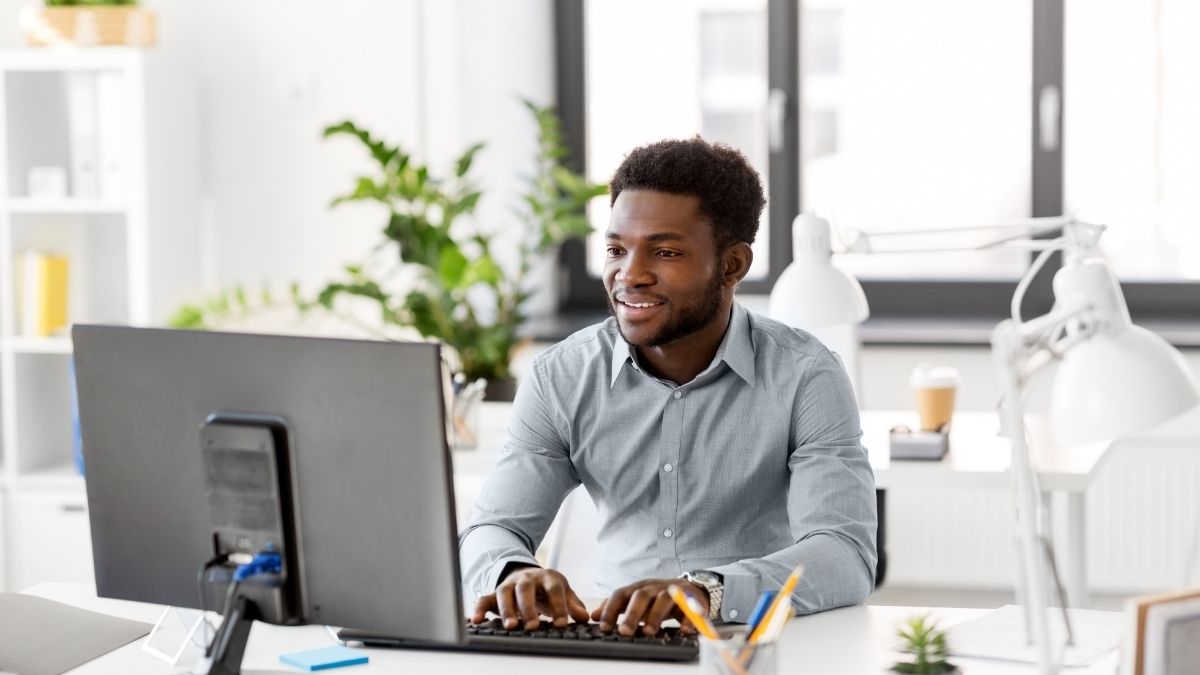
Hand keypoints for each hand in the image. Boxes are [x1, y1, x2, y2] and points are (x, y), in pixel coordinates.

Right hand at [470, 567, 589, 630]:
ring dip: (507, 610)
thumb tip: (584, 618)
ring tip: (511, 627)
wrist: (529, 575)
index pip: (554, 589)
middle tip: (534, 626)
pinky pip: (484, 599)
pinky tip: (476, 620)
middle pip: (526, 589)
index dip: (559, 606)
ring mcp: (509, 584)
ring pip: (504, 593)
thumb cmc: (548, 588)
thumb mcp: (564, 592)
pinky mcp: (494, 593)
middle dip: (529, 608)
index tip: (562, 624)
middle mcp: (526, 578)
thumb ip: (573, 605)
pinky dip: (478, 609)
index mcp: (547, 577)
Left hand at [591, 578, 709, 636]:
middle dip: (632, 614)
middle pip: (641, 596)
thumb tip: (595, 616)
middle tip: (624, 632)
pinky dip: (687, 619)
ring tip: (649, 632)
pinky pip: (690, 608)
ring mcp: (673, 591)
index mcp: (639, 587)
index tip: (603, 626)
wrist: (692, 589)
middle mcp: (654, 587)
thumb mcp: (636, 598)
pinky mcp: (691, 600)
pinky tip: (682, 631)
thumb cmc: (658, 597)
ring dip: (656, 616)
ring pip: (664, 599)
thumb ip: (616, 606)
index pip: (621, 594)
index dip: (611, 609)